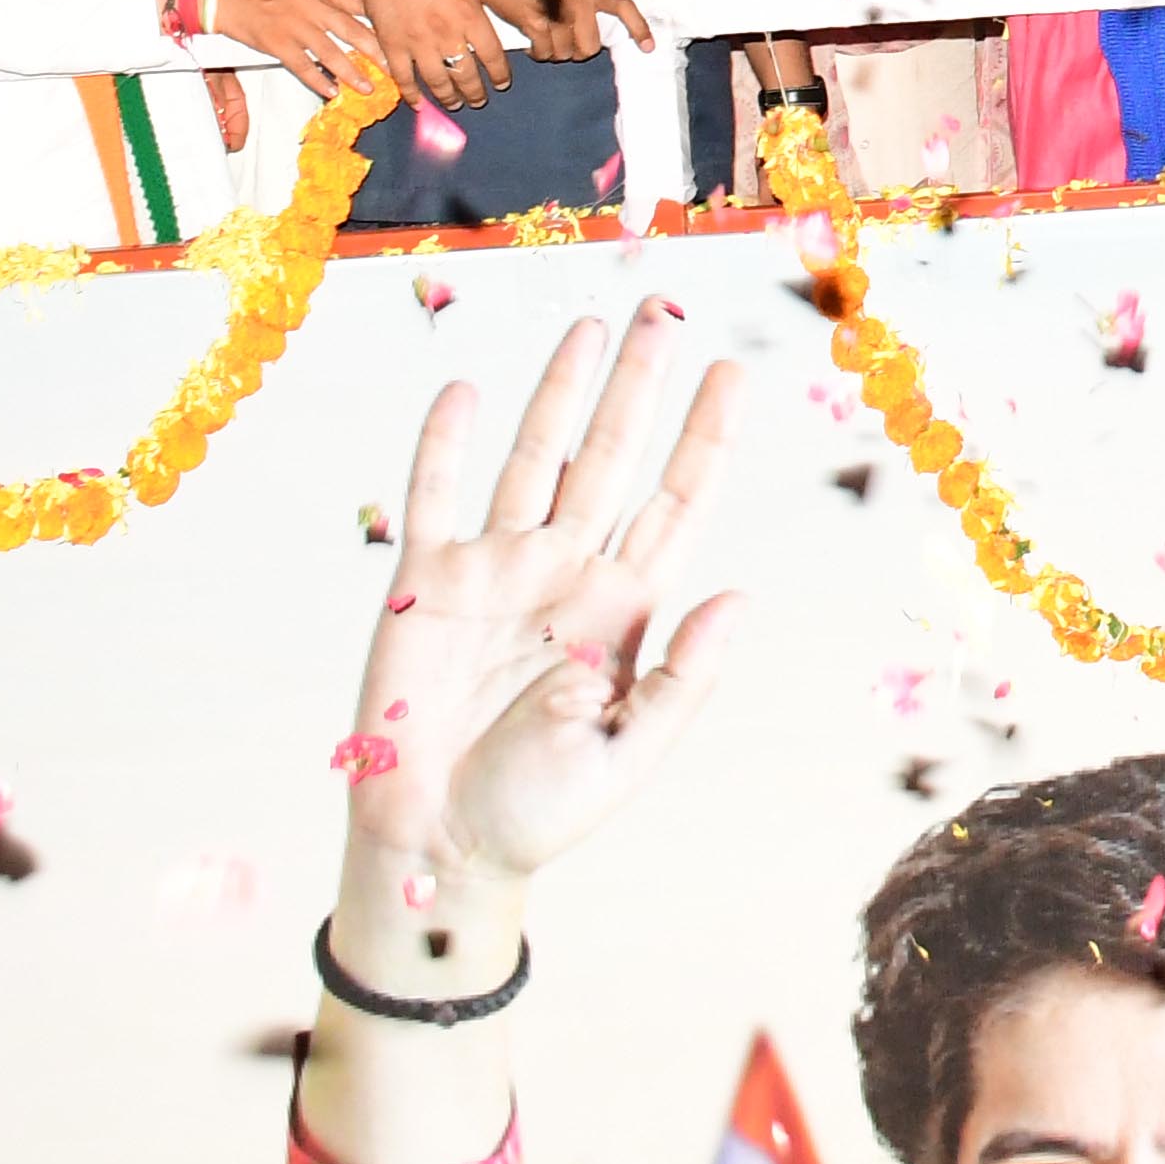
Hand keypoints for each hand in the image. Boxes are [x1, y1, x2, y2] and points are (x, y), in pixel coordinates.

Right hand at [208, 0, 385, 101]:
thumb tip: (356, 3)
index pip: (360, 5)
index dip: (383, 22)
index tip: (402, 34)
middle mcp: (311, 6)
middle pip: (354, 31)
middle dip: (378, 52)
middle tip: (396, 68)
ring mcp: (294, 25)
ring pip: (332, 53)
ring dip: (352, 73)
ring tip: (367, 88)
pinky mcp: (276, 42)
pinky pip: (302, 66)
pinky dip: (317, 81)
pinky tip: (330, 91)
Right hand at [335, 316, 742, 911]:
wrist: (437, 851)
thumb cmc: (538, 812)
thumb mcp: (629, 753)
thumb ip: (683, 677)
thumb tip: (740, 596)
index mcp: (625, 608)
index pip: (676, 504)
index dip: (704, 439)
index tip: (734, 372)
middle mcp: (566, 573)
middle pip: (611, 460)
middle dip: (639, 389)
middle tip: (665, 313)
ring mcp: (495, 571)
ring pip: (533, 458)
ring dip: (559, 394)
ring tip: (590, 326)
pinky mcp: (424, 587)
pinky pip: (436, 498)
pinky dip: (445, 444)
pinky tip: (465, 388)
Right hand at [351, 0, 531, 114]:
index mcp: (469, 16)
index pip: (492, 55)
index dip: (500, 74)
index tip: (502, 83)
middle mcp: (446, 35)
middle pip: (466, 74)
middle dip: (475, 92)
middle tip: (479, 100)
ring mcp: (418, 44)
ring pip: (438, 81)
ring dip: (448, 97)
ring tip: (456, 104)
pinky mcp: (393, 46)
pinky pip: (403, 78)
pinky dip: (412, 93)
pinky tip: (419, 103)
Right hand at [477, 0, 647, 63]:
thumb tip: (608, 12)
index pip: (623, 5)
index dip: (638, 27)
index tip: (647, 46)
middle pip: (591, 46)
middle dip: (577, 49)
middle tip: (563, 39)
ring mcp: (558, 9)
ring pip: (566, 52)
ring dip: (555, 50)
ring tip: (545, 36)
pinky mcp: (535, 21)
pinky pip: (545, 52)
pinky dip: (539, 52)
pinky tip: (533, 42)